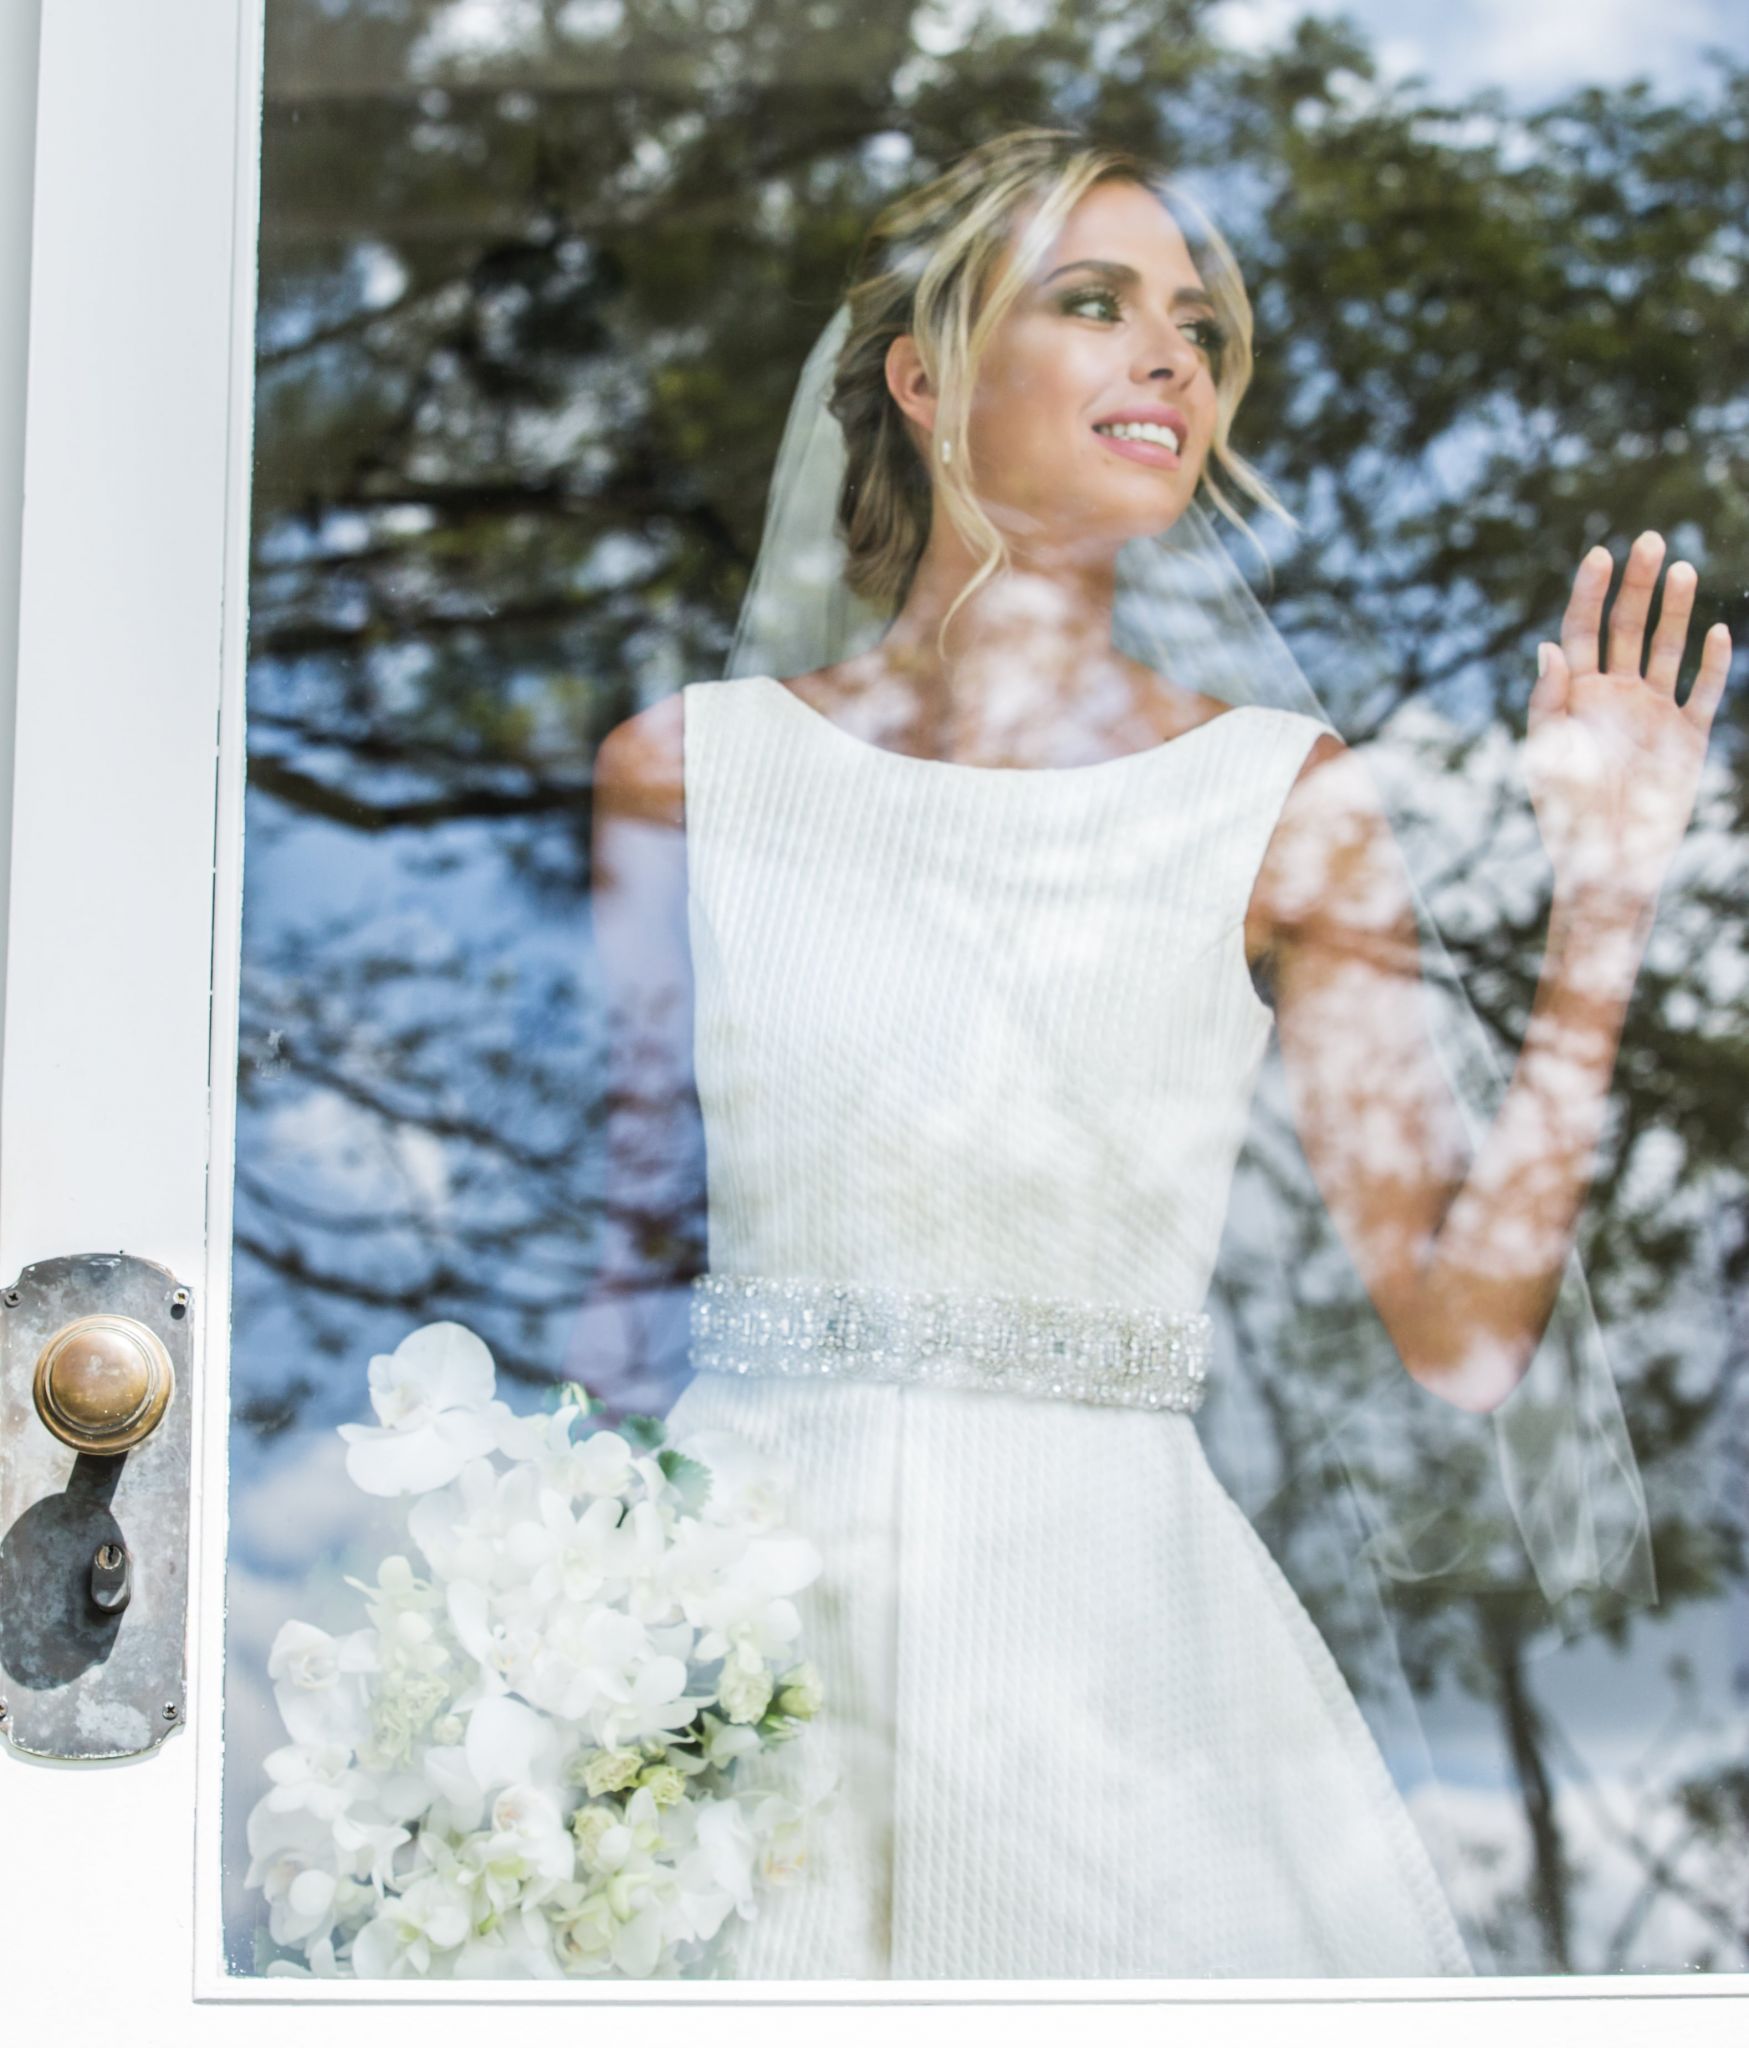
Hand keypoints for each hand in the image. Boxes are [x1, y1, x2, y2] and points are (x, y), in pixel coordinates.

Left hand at [1525, 530, 1731, 906]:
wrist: (1607, 863)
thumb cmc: (1566, 814)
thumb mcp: (1548, 754)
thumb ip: (1548, 699)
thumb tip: (1548, 645)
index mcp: (1577, 696)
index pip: (1582, 631)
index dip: (1589, 592)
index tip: (1599, 554)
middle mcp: (1616, 697)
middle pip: (1627, 628)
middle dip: (1636, 585)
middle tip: (1649, 541)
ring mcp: (1654, 714)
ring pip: (1668, 649)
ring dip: (1675, 610)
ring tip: (1682, 569)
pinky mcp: (1688, 737)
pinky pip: (1704, 692)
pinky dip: (1713, 663)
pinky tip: (1717, 632)